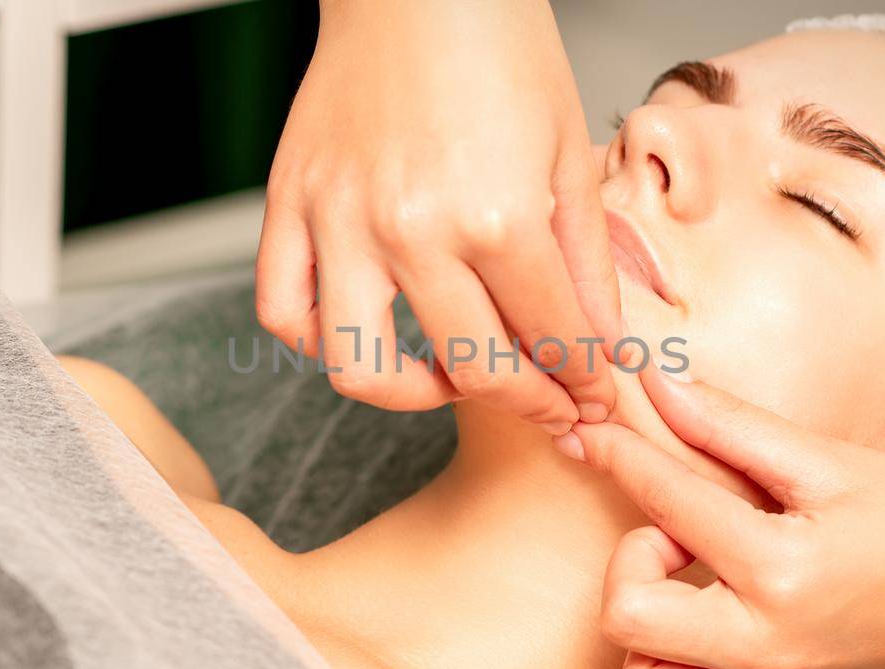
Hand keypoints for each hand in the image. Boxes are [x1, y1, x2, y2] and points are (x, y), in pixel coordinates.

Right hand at [256, 0, 621, 431]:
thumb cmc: (501, 50)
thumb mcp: (567, 156)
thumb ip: (585, 266)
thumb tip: (603, 351)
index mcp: (497, 217)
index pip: (553, 341)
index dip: (585, 383)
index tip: (593, 398)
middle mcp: (412, 231)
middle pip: (474, 368)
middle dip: (532, 402)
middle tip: (552, 402)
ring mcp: (340, 222)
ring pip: (358, 370)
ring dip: (415, 396)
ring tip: (451, 376)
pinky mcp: (289, 202)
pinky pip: (281, 311)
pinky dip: (316, 340)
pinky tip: (364, 328)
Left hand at [556, 371, 884, 668]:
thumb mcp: (836, 464)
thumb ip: (737, 429)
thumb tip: (662, 385)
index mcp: (783, 572)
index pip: (666, 505)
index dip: (620, 456)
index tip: (595, 432)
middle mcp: (766, 647)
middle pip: (627, 616)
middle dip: (630, 562)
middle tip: (675, 533)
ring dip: (644, 629)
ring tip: (686, 586)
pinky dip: (672, 665)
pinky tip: (705, 617)